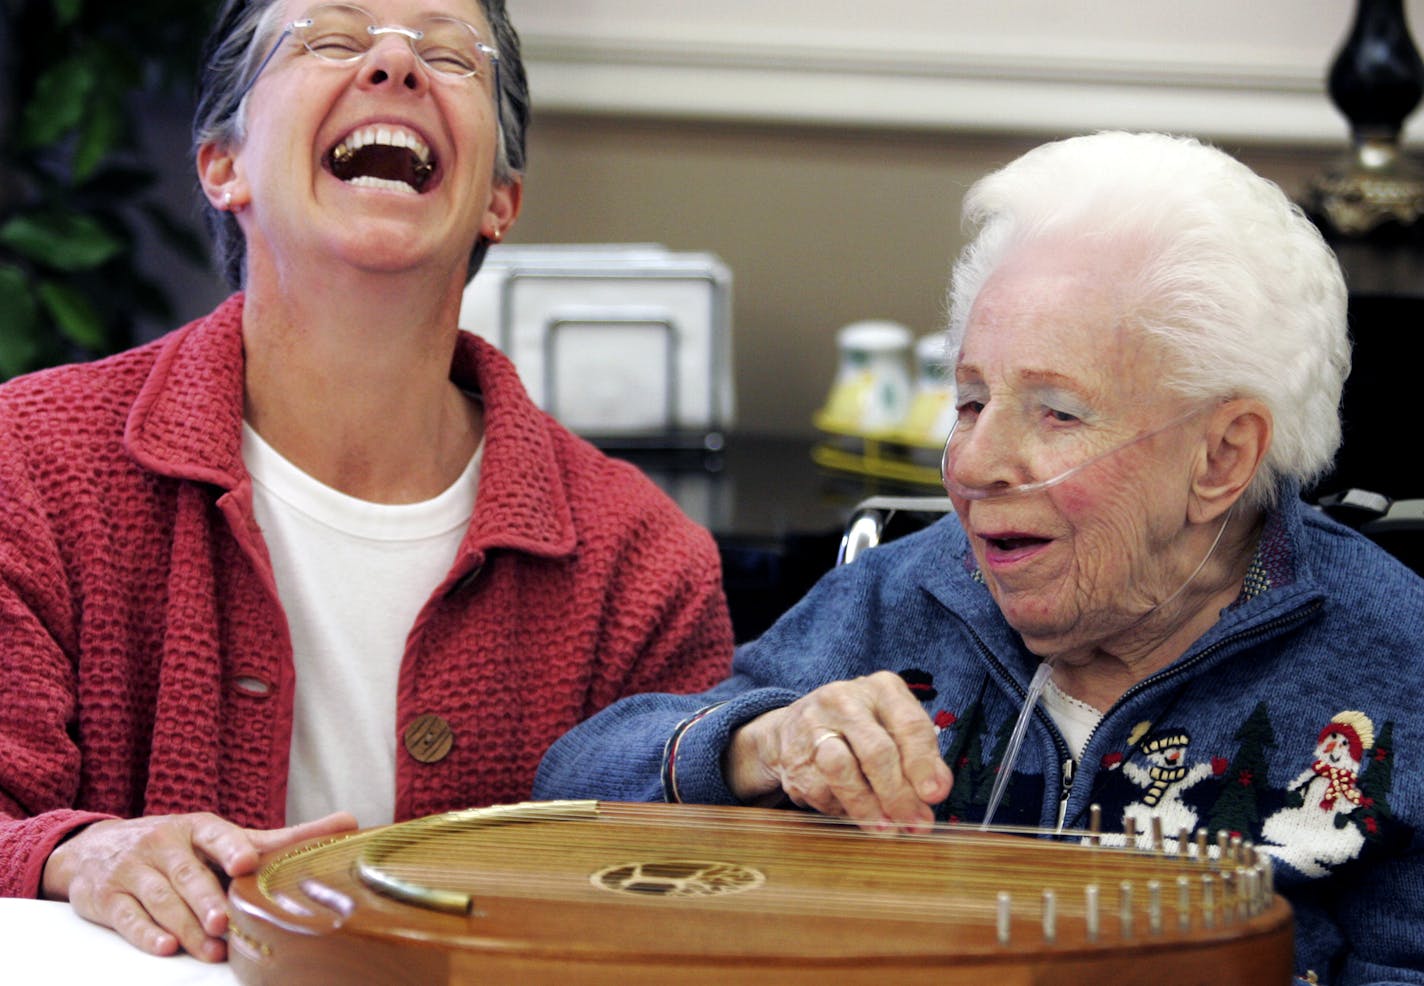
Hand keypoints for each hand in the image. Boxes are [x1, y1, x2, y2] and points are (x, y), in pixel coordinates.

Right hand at [41, 811, 357, 960]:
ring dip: (183, 926)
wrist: (99, 849)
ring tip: (207, 948)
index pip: (216, 834)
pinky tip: (164, 946)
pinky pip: (127, 916)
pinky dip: (145, 934)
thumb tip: (350, 823)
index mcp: (198, 827)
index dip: (230, 847)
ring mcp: (134, 869)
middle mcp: (164, 843)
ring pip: (160, 900)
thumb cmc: (181, 846)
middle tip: (224, 922)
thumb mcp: (225, 837)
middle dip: (205, 900)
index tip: (245, 862)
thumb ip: (283, 838)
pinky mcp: (107, 897)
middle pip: (187, 875)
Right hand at [724, 670, 952, 831]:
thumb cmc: (863, 727)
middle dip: (898, 795)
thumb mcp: (896, 728)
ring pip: (841, 772)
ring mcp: (813, 727)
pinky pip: (821, 792)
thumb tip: (937, 791)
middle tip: (914, 824)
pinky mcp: (793, 757)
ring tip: (887, 829)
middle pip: (875, 751)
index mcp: (880, 689)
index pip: (909, 725)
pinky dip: (843, 810)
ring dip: (868, 808)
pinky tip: (856, 813)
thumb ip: (921, 756)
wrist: (798, 724)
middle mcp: (843, 700)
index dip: (924, 764)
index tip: (934, 796)